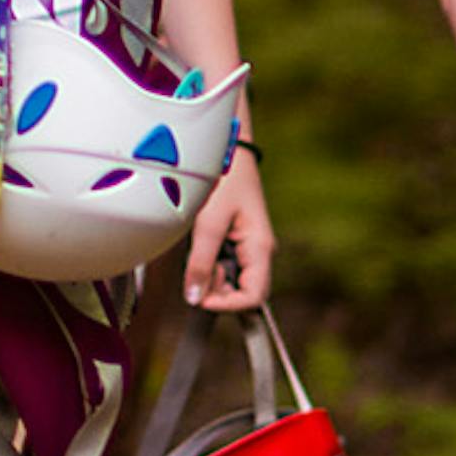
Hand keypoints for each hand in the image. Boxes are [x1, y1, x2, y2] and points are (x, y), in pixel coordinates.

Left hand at [183, 145, 271, 311]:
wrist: (226, 151)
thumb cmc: (222, 181)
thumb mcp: (207, 223)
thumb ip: (201, 263)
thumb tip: (195, 298)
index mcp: (260, 248)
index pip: (254, 296)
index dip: (228, 305)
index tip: (201, 299)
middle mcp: (258, 252)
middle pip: (241, 291)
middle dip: (216, 288)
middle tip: (197, 264)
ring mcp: (247, 247)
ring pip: (230, 279)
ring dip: (210, 273)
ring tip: (198, 246)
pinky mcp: (235, 240)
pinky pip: (223, 263)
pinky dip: (208, 261)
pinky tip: (199, 242)